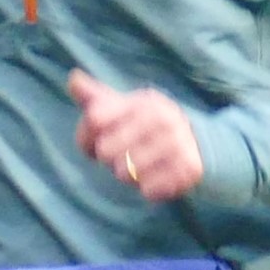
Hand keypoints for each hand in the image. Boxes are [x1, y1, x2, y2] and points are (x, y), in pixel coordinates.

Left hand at [67, 70, 204, 201]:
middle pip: (106, 151)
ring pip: (126, 173)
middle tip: (122, 157)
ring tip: (139, 167)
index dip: (86, 138)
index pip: (94, 119)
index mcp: (143, 101)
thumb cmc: (144, 127)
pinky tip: (156, 178)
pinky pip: (148, 190)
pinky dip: (147, 190)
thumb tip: (73, 79)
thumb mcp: (122, 109)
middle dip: (109, 159)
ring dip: (128, 176)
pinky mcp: (189, 168)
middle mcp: (163, 117)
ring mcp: (178, 142)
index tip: (96, 141)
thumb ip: (95, 98)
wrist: (196, 143)